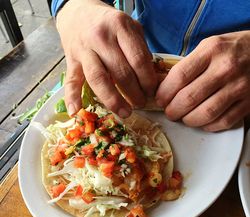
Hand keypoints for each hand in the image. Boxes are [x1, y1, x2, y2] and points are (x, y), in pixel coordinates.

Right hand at [56, 0, 155, 116]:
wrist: (78, 12)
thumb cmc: (108, 23)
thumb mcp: (129, 27)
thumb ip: (140, 48)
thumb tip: (149, 76)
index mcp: (119, 27)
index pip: (138, 59)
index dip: (147, 79)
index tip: (151, 91)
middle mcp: (101, 38)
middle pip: (120, 72)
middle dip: (134, 93)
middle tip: (141, 104)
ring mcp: (84, 50)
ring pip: (98, 79)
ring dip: (113, 100)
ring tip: (125, 112)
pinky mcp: (71, 61)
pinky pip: (71, 81)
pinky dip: (72, 97)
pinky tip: (76, 111)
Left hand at [156, 31, 249, 131]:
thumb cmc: (232, 49)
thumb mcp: (209, 46)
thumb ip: (188, 65)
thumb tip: (164, 87)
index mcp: (211, 50)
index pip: (179, 76)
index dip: (164, 93)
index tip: (160, 100)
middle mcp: (225, 68)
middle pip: (189, 98)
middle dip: (173, 110)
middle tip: (169, 113)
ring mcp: (239, 86)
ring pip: (205, 113)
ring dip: (188, 120)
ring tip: (184, 118)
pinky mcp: (249, 102)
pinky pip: (224, 121)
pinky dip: (208, 126)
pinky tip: (203, 121)